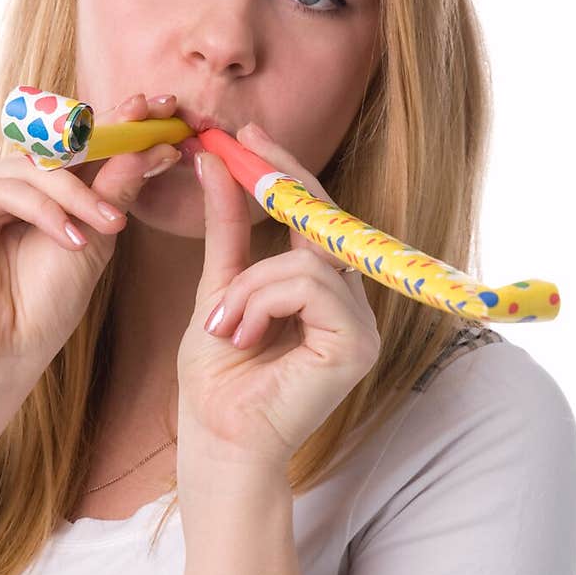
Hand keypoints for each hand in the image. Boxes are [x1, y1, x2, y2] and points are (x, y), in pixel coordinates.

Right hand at [0, 92, 180, 383]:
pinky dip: (46, 212)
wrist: (8, 350)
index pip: (83, 142)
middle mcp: (6, 176)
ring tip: (112, 225)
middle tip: (151, 124)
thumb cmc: (48, 302)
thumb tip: (150, 146)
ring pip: (40, 167)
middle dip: (110, 131)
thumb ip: (115, 191)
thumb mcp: (96, 238)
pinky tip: (71, 240)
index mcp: (39, 182)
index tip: (168, 110)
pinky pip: (11, 189)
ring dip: (81, 195)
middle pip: (60, 141)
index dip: (124, 122)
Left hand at [176, 122, 380, 468]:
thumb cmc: (217, 379)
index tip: (249, 134)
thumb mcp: (217, 288)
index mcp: (322, 291)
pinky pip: (310, 286)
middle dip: (280, 181)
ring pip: (307, 260)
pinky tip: (240, 337)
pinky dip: (262, 302)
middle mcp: (350, 302)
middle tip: (237, 147)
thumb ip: (227, 230)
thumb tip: (214, 162)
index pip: (315, 215)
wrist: (217, 440)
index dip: (286, 171)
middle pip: (324, 221)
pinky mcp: (358, 343)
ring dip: (249, 287)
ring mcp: (361, 323)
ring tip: (222, 327)